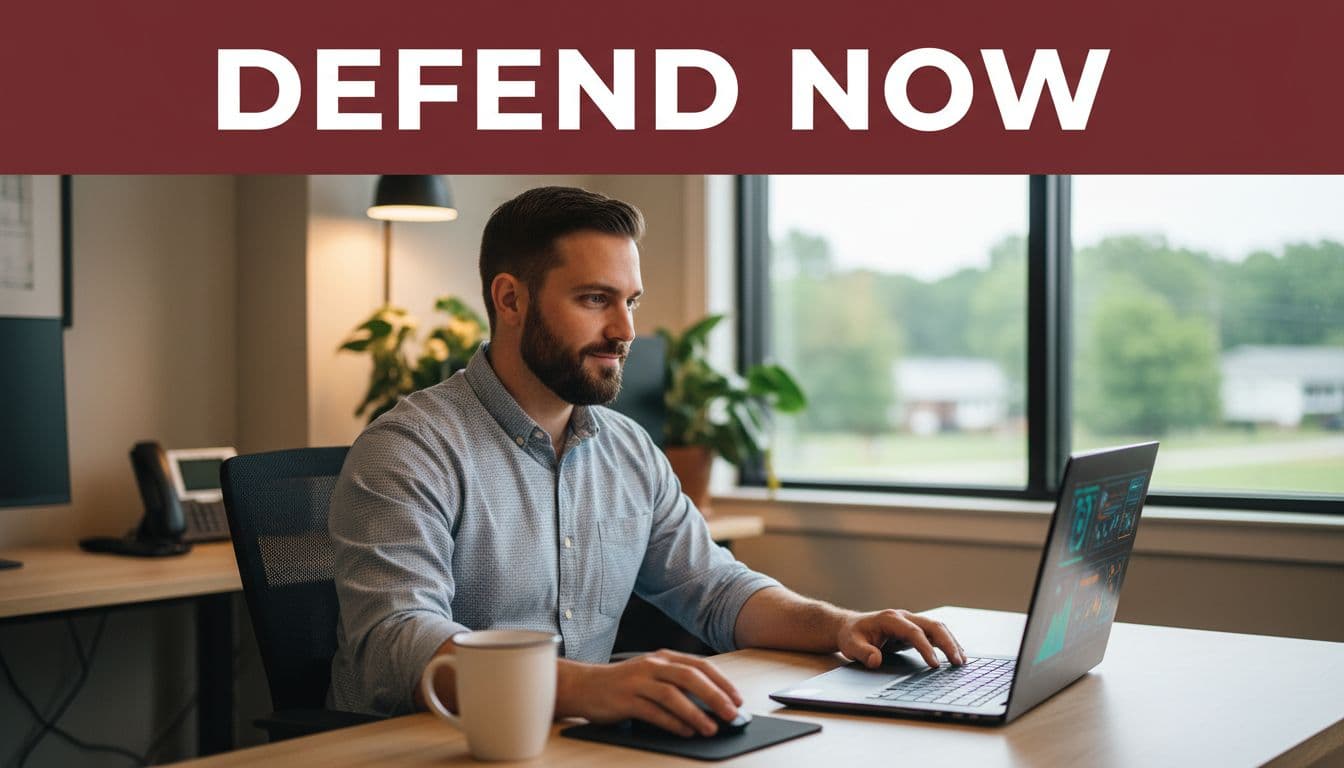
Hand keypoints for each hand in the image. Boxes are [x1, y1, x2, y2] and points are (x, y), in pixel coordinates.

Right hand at [557, 649, 741, 737]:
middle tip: (731, 714)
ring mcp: (637, 681)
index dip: (722, 682)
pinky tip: (686, 732)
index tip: (738, 699)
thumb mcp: (653, 675)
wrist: (585, 685)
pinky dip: (672, 723)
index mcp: (663, 657)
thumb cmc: (625, 683)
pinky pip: (653, 712)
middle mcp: (652, 665)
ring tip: (711, 728)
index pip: (700, 666)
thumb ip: (677, 684)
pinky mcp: (625, 699)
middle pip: (689, 677)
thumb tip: (712, 704)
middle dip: (714, 696)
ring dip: (695, 713)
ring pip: (672, 695)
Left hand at [837, 609, 966, 668]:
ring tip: (962, 661)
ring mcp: (911, 621)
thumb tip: (875, 660)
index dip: (926, 648)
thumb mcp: (851, 645)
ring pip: (937, 628)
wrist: (851, 626)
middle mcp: (904, 617)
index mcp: (891, 619)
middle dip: (947, 643)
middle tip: (957, 662)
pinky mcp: (915, 629)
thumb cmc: (852, 636)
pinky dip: (947, 643)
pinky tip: (956, 655)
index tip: (935, 665)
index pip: (914, 632)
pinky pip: (935, 634)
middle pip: (932, 626)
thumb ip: (862, 652)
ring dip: (951, 643)